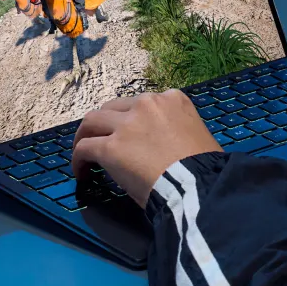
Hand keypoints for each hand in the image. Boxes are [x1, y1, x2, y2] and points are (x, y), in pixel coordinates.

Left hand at [72, 90, 221, 207]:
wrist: (199, 185)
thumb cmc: (207, 168)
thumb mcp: (199, 135)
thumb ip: (180, 131)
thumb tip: (170, 148)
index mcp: (174, 100)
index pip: (143, 104)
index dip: (133, 120)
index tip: (132, 136)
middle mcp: (147, 104)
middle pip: (114, 108)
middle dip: (106, 124)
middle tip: (102, 140)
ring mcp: (127, 125)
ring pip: (93, 121)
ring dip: (86, 135)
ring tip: (84, 152)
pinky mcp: (110, 147)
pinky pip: (85, 148)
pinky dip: (79, 159)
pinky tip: (81, 172)